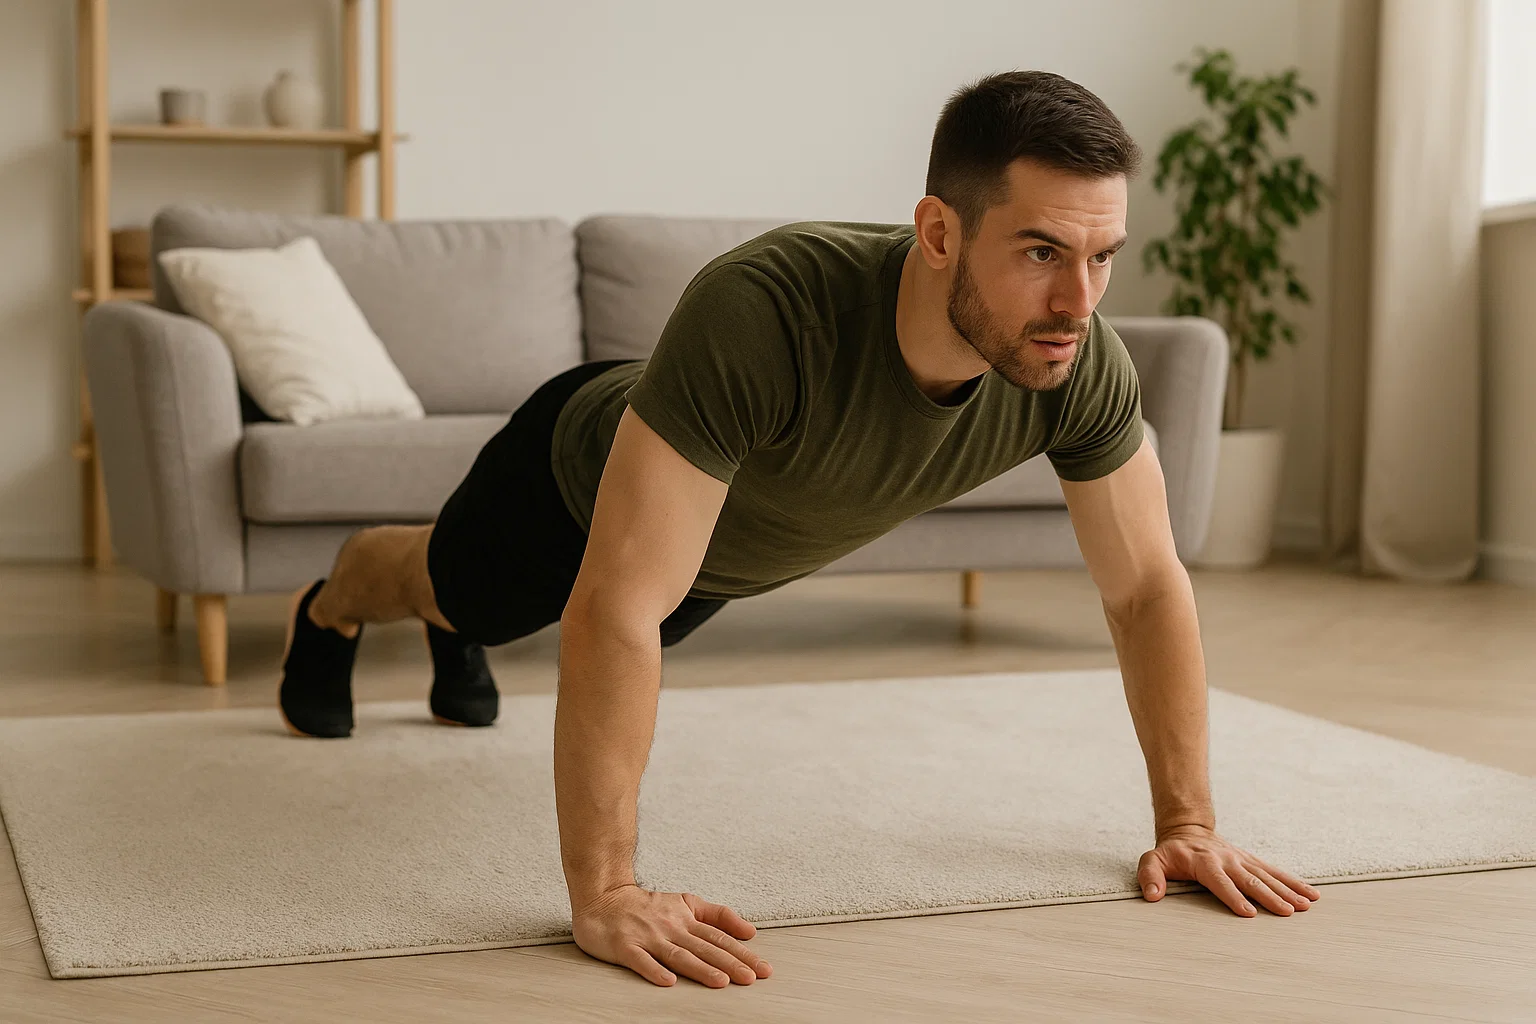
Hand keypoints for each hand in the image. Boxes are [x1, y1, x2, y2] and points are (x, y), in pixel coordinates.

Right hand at [570, 884, 773, 987]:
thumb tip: (750, 931)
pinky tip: (669, 982)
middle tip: (751, 978)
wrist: (604, 897)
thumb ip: (717, 915)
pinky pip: (641, 960)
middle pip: (704, 948)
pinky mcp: (624, 946)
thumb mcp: (686, 903)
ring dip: (700, 969)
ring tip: (721, 982)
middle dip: (729, 964)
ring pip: (678, 955)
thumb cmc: (647, 905)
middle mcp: (670, 928)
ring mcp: (647, 937)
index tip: (762, 969)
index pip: (719, 937)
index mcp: (686, 919)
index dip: (742, 953)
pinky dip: (654, 971)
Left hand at [1138, 824, 1321, 916]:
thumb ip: (1150, 876)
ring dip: (1287, 890)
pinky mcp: (1252, 861)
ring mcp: (1242, 860)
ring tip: (1306, 905)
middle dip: (1269, 896)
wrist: (1188, 830)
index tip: (1249, 913)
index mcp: (1203, 862)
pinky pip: (1275, 871)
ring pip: (1267, 875)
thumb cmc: (1170, 853)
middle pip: (1250, 879)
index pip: (1219, 881)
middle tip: (1288, 911)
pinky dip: (1293, 882)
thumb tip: (1152, 896)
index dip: (1233, 896)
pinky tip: (1311, 894)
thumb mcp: (1153, 860)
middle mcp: (1227, 860)